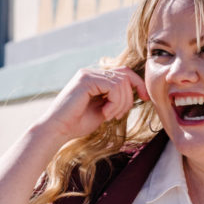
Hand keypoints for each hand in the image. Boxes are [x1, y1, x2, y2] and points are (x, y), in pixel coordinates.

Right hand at [34, 65, 148, 144]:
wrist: (58, 130)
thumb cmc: (78, 123)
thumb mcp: (104, 109)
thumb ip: (116, 99)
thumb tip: (137, 93)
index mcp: (95, 78)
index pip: (124, 72)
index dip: (138, 83)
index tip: (146, 98)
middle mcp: (91, 72)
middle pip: (126, 75)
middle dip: (129, 98)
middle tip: (119, 115)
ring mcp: (88, 74)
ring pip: (122, 82)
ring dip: (121, 103)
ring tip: (109, 116)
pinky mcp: (86, 80)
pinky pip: (113, 87)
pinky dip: (114, 103)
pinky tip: (104, 113)